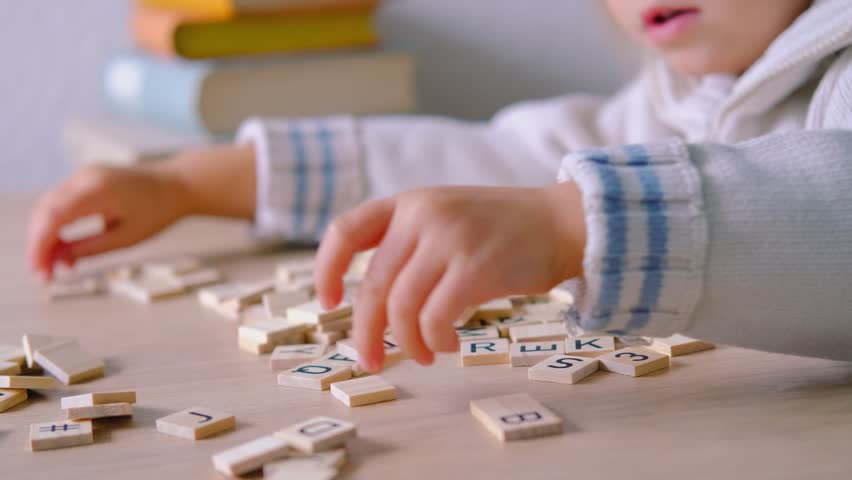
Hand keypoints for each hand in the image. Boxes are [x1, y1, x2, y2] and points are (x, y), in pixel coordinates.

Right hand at [28, 164, 187, 280]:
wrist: (175, 184)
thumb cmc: (158, 210)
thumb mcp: (126, 237)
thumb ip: (90, 249)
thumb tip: (59, 262)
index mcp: (97, 190)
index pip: (53, 217)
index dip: (40, 246)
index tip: (39, 271)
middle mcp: (84, 177)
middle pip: (44, 211)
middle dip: (38, 245)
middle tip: (43, 274)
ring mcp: (82, 175)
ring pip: (47, 206)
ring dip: (43, 236)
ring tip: (51, 266)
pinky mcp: (83, 179)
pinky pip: (59, 202)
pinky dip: (54, 224)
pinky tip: (61, 248)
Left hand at [315, 182, 585, 371]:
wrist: (563, 221)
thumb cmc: (504, 229)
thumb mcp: (447, 215)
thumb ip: (410, 241)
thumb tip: (375, 297)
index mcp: (409, 202)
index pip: (346, 230)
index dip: (326, 269)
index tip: (326, 301)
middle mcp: (423, 214)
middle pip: (373, 285)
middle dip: (366, 331)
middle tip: (371, 360)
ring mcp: (449, 239)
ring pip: (401, 306)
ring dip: (407, 342)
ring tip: (425, 355)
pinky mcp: (475, 267)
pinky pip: (434, 318)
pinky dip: (434, 341)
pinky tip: (448, 345)